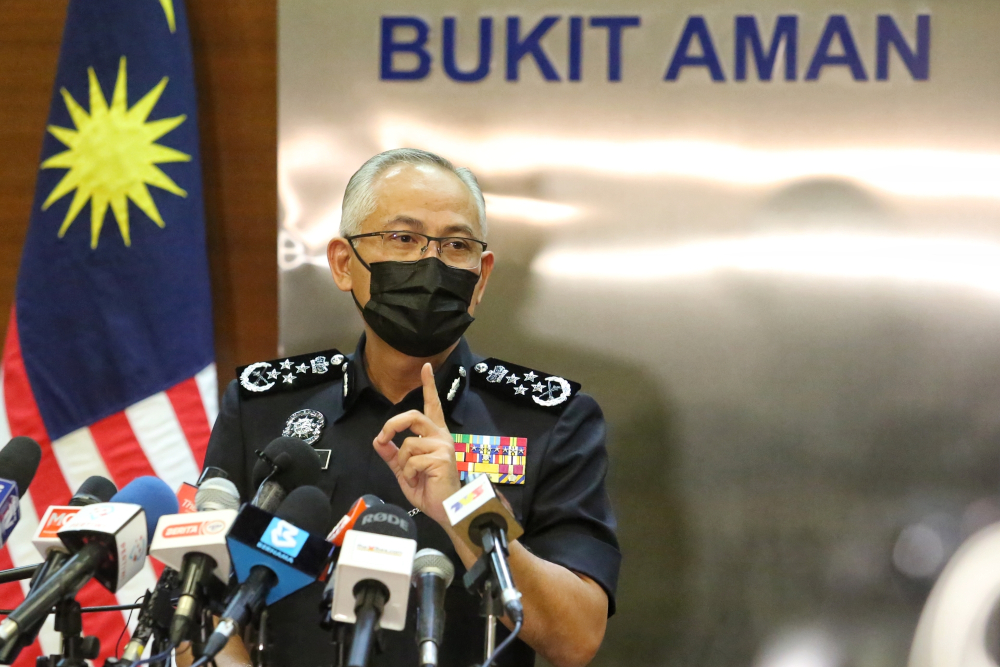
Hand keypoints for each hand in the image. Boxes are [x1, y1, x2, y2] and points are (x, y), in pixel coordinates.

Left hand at [373, 363, 460, 525]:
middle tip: (383, 437)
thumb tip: (378, 440)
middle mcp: (440, 436)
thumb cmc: (428, 489)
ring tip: (413, 477)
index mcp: (434, 435)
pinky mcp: (441, 457)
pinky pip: (410, 461)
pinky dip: (408, 475)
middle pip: (412, 416)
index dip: (428, 385)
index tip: (426, 366)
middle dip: (392, 424)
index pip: (431, 405)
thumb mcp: (404, 469)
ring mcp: (442, 445)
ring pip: (407, 444)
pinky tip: (419, 481)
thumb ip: (392, 454)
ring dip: (402, 464)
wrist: (444, 509)